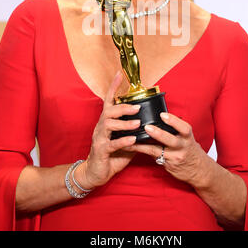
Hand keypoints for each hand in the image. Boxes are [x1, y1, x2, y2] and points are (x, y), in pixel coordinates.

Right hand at [75, 71, 139, 189]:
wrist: (95, 173)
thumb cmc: (111, 155)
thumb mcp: (125, 141)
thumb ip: (134, 132)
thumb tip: (151, 124)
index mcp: (106, 122)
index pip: (109, 101)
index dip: (113, 87)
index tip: (119, 74)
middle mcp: (101, 127)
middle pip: (109, 111)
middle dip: (123, 107)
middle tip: (137, 107)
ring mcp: (99, 138)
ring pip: (108, 124)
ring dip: (124, 123)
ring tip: (137, 124)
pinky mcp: (101, 151)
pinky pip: (111, 144)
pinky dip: (122, 141)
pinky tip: (132, 140)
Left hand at [123, 112, 205, 186]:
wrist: (198, 171)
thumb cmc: (189, 149)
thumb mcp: (187, 138)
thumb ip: (175, 129)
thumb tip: (159, 117)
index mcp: (188, 138)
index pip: (184, 128)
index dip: (173, 121)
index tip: (163, 114)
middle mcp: (182, 148)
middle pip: (171, 141)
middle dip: (159, 134)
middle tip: (147, 127)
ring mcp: (175, 158)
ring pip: (157, 151)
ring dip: (142, 146)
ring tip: (131, 140)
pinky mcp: (167, 165)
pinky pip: (153, 157)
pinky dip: (142, 151)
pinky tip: (132, 148)